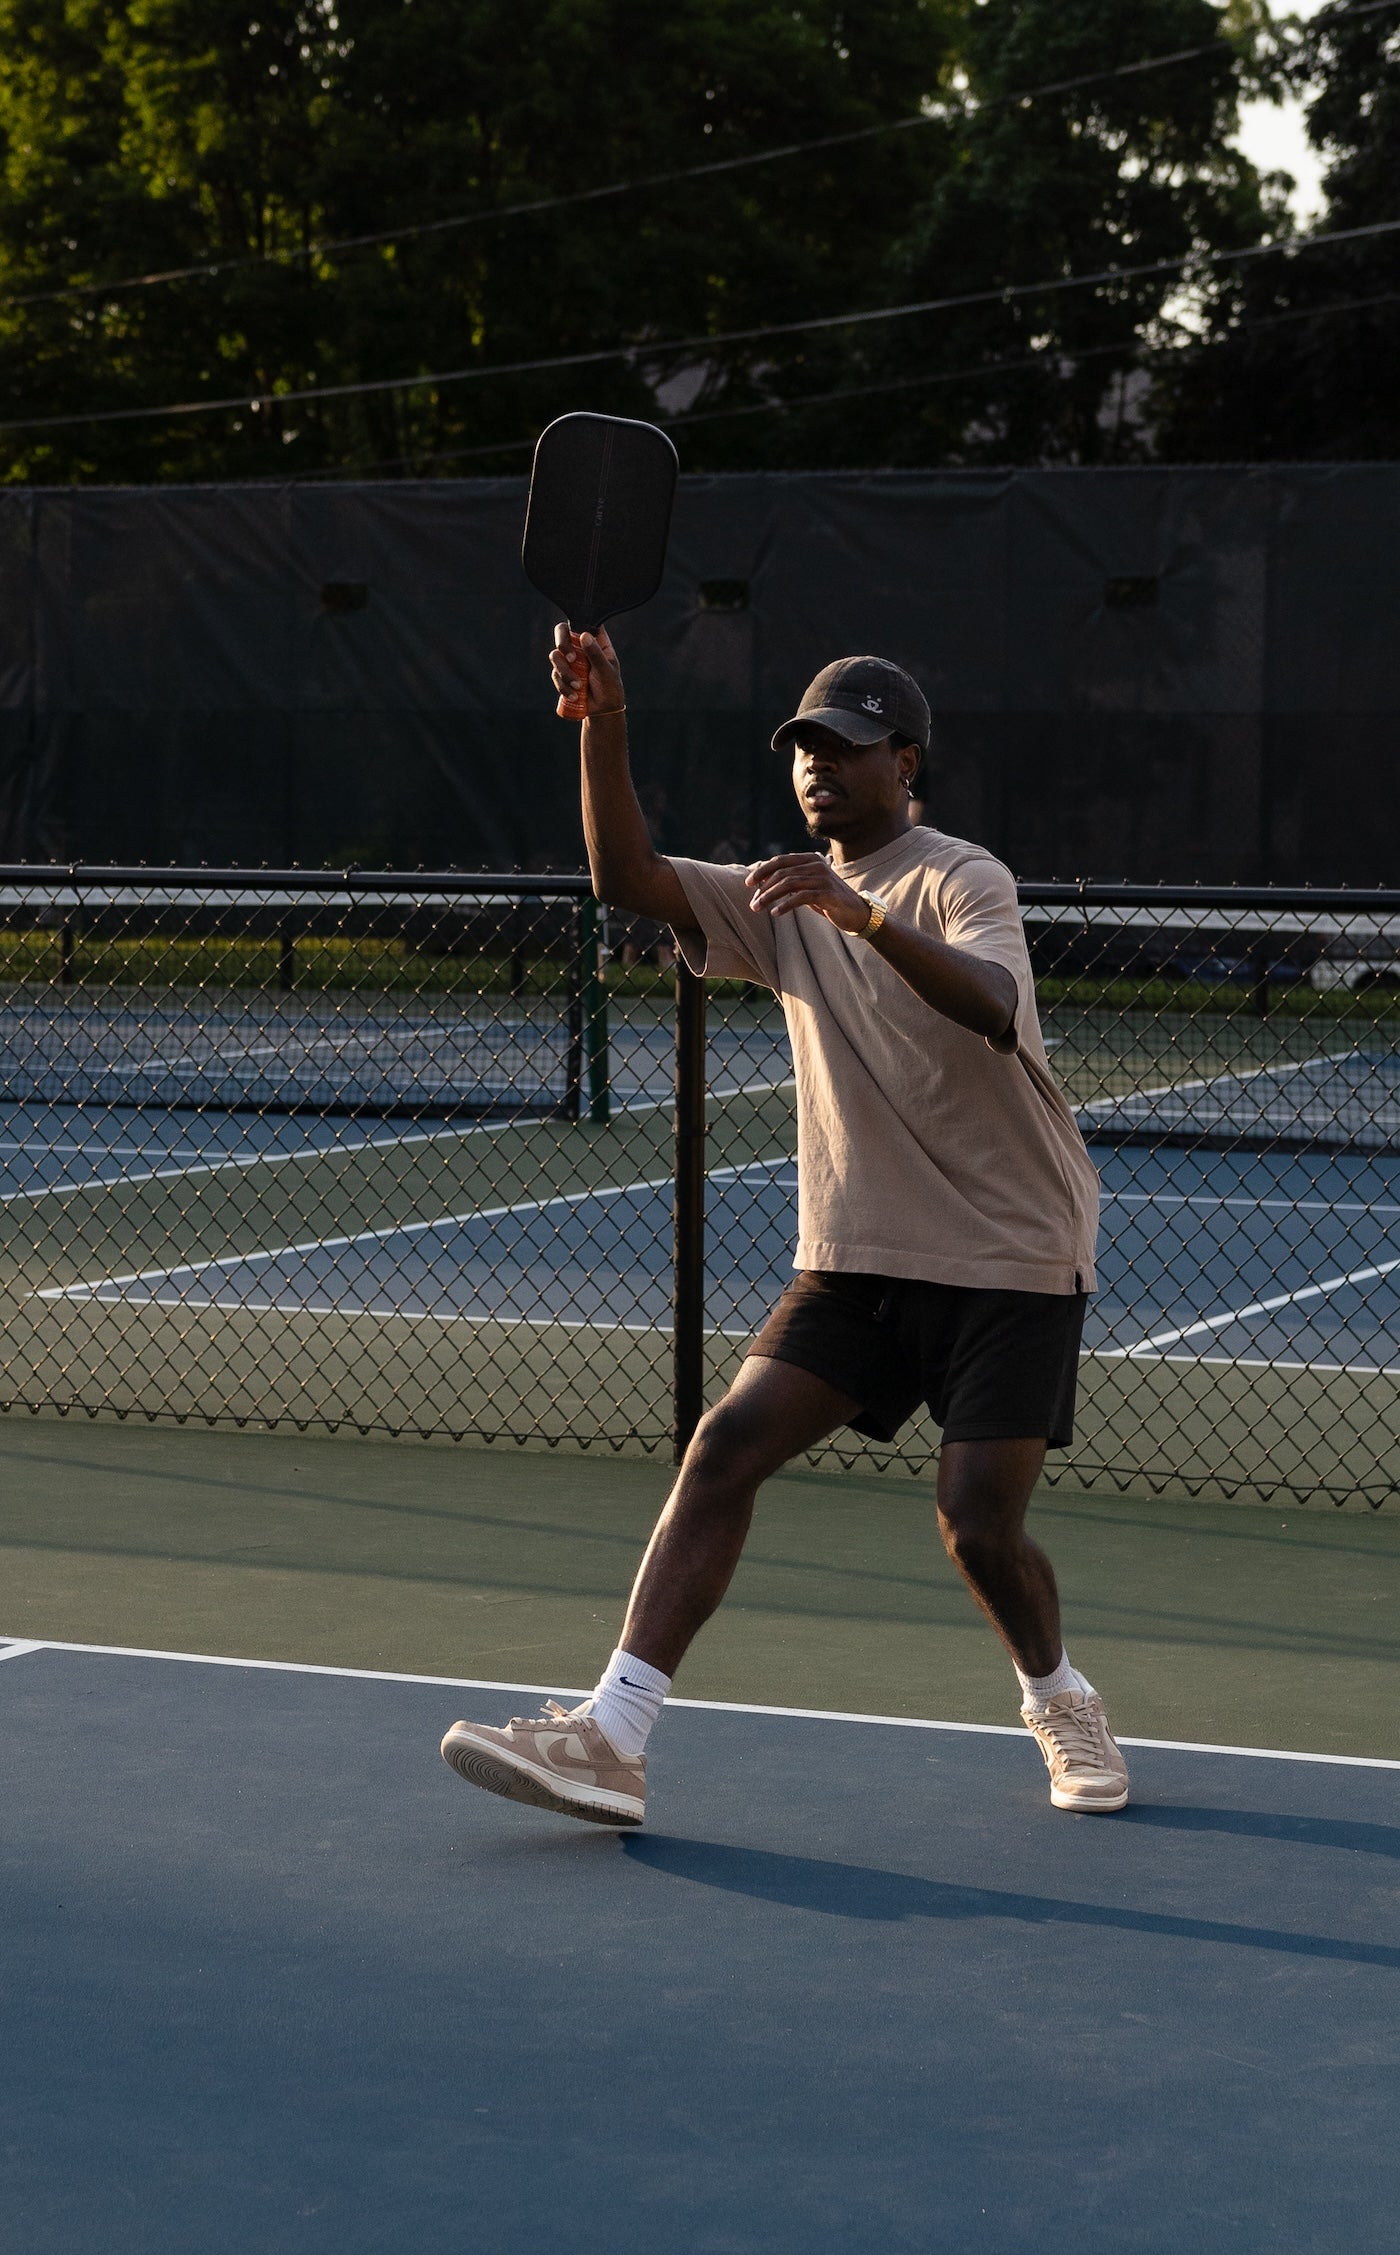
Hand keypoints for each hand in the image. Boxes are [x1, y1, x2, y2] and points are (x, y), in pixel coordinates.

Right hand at [550, 623, 624, 721]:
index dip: (575, 622)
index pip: (582, 622)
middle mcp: (579, 647)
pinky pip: (555, 675)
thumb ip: (596, 654)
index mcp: (595, 641)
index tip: (577, 636)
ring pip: (555, 656)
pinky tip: (574, 695)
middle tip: (571, 659)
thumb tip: (584, 636)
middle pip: (561, 632)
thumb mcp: (606, 671)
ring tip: (578, 687)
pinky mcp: (561, 674)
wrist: (602, 709)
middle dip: (562, 644)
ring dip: (565, 673)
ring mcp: (569, 660)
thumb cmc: (610, 687)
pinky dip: (563, 686)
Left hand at [744, 853, 870, 932]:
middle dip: (763, 888)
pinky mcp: (828, 893)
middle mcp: (816, 864)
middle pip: (782, 873)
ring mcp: (823, 878)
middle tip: (752, 903)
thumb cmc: (828, 899)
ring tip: (758, 908)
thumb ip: (791, 881)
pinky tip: (775, 913)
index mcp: (810, 859)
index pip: (781, 861)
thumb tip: (762, 884)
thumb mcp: (808, 886)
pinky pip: (801, 897)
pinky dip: (785, 905)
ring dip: (770, 897)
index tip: (748, 883)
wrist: (857, 912)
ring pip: (789, 884)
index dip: (762, 870)